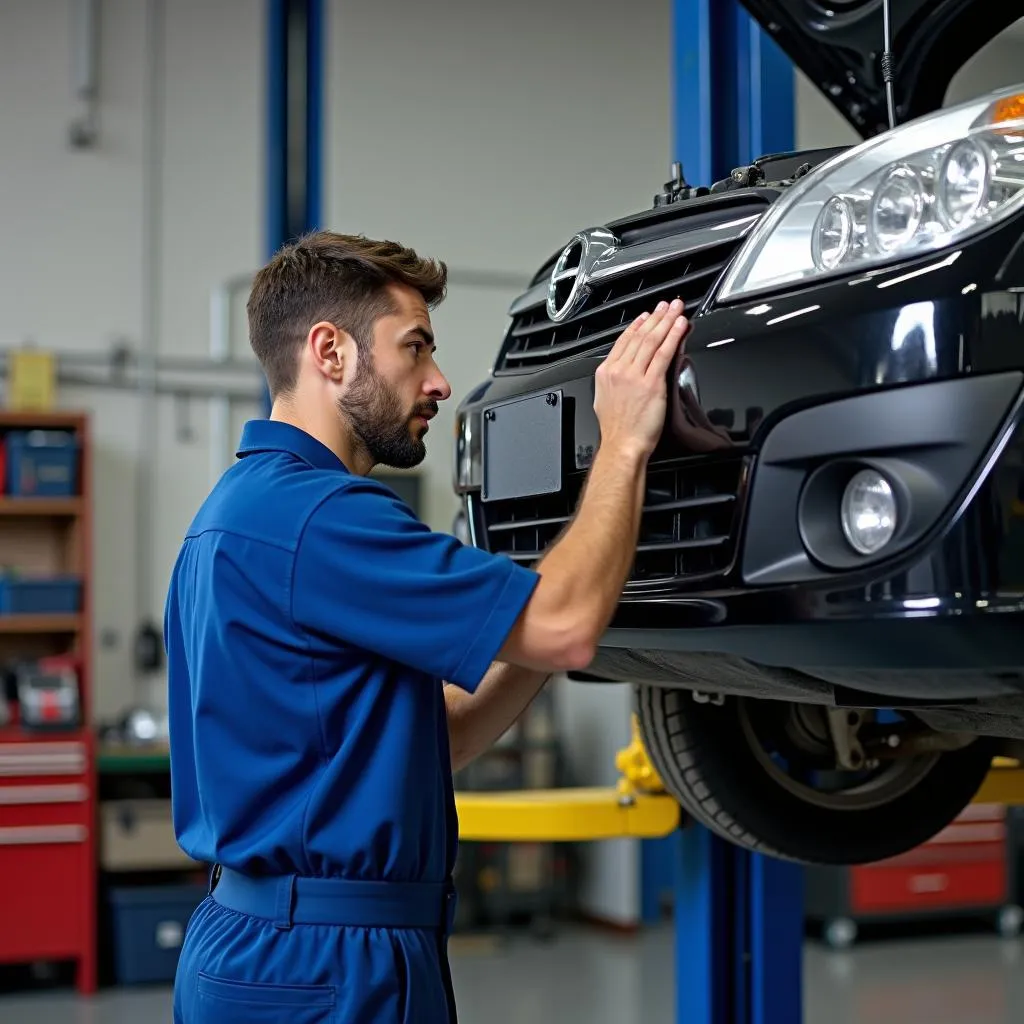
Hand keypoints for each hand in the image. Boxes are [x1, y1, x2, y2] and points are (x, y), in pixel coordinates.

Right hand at [593, 298, 689, 459]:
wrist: (622, 445)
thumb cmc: (617, 430)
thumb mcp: (605, 399)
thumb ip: (615, 381)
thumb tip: (625, 371)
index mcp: (606, 372)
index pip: (624, 341)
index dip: (637, 325)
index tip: (647, 316)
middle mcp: (619, 370)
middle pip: (640, 336)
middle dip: (656, 317)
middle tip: (667, 305)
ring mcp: (635, 376)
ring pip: (652, 341)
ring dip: (666, 321)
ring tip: (676, 310)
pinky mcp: (651, 384)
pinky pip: (664, 354)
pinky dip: (673, 336)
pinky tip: (680, 326)